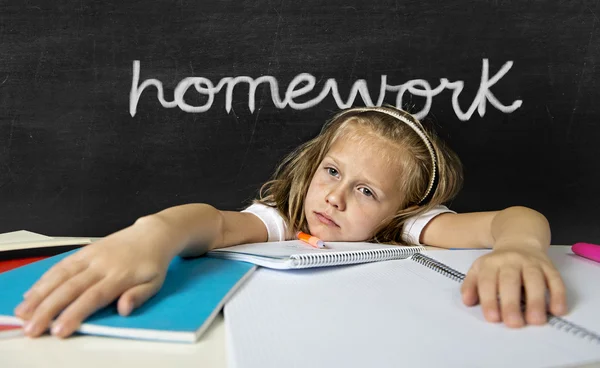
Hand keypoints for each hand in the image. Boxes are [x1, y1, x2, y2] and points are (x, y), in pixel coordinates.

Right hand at [14, 220, 174, 337]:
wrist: (153, 234)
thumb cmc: (153, 263)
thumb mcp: (155, 283)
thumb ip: (139, 296)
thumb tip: (124, 309)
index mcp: (120, 276)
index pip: (93, 297)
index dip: (74, 313)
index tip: (59, 329)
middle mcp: (102, 265)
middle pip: (71, 288)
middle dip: (48, 309)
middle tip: (31, 328)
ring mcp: (91, 256)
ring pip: (60, 275)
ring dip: (39, 294)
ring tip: (23, 312)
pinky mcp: (84, 250)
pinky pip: (61, 265)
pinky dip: (44, 279)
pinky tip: (31, 293)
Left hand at [460, 246, 566, 327]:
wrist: (519, 240)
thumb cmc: (498, 264)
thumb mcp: (479, 270)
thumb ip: (471, 285)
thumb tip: (467, 301)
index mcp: (491, 263)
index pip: (487, 280)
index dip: (489, 299)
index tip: (492, 318)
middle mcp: (511, 260)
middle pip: (510, 280)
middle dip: (511, 302)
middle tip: (513, 323)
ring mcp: (532, 262)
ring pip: (534, 279)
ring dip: (536, 300)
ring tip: (536, 320)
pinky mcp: (549, 267)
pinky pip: (555, 279)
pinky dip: (558, 295)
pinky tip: (557, 311)